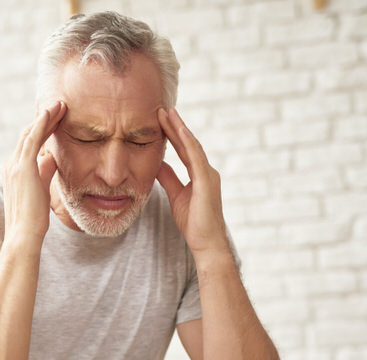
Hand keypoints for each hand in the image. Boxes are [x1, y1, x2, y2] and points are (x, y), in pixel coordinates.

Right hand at [2, 101, 66, 245]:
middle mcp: (11, 164)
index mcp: (14, 170)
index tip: (54, 115)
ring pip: (31, 132)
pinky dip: (42, 123)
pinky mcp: (23, 167)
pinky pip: (32, 139)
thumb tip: (52, 157)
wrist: (24, 234)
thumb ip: (44, 171)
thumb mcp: (41, 189)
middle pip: (28, 133)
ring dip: (46, 116)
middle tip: (59, 104)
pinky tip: (52, 112)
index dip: (41, 127)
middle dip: (44, 117)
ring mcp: (15, 165)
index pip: (28, 142)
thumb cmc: (34, 218)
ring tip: (61, 104)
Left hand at [157, 108, 229, 257]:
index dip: (172, 135)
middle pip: (188, 144)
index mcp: (200, 175)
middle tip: (161, 109)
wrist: (206, 243)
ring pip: (192, 146)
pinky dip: (187, 142)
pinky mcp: (207, 181)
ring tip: (167, 113)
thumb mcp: (176, 195)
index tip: (160, 120)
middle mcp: (207, 171)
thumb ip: (169, 178)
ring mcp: (209, 175)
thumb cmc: (194, 223)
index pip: (184, 150)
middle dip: (175, 126)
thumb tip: (157, 164)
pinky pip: (195, 157)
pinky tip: (178, 130)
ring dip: (179, 128)